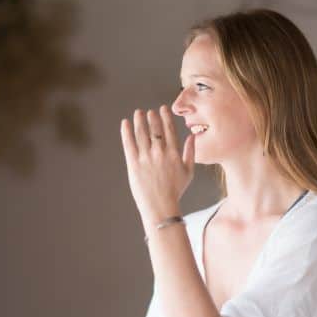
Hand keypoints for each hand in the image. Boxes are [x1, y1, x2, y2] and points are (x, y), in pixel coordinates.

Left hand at [120, 105, 194, 224]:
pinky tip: (125, 123)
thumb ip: (190, 152)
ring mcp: (146, 157)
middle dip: (152, 117)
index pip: (169, 130)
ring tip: (138, 113)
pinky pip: (129, 143)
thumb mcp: (188, 172)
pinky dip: (126, 132)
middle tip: (149, 112)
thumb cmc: (175, 191)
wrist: (161, 207)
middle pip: (155, 129)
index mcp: (173, 153)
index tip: (162, 109)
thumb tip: (192, 137)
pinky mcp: (134, 163)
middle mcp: (160, 153)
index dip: (165, 117)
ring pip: (141, 133)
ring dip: (139, 121)